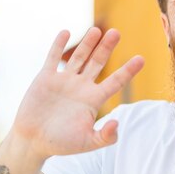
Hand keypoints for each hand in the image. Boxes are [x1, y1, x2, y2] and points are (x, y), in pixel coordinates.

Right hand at [12, 27, 143, 157]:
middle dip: (107, 48)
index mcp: (94, 99)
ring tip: (97, 29)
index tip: (141, 59)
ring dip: (87, 43)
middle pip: (98, 62)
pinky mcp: (46, 78)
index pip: (115, 82)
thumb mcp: (88, 143)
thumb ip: (105, 136)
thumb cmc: (61, 144)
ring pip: (79, 57)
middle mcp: (82, 87)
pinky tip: (66, 32)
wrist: (32, 141)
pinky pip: (53, 58)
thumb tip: (117, 123)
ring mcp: (64, 81)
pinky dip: (58, 45)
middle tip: (116, 32)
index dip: (128, 70)